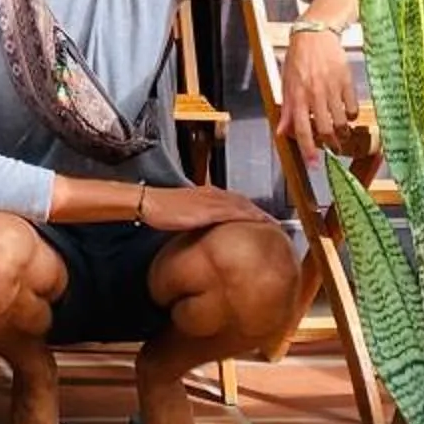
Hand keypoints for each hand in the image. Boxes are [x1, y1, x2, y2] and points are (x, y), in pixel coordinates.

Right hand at [142, 183, 268, 232]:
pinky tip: (260, 223)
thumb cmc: (160, 209)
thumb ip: (194, 218)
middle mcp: (212, 194)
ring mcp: (213, 201)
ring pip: (243, 205)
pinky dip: (251, 216)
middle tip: (273, 221)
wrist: (150, 203)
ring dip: (258, 213)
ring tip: (272, 223)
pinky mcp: (211, 210)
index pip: (233, 200)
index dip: (247, 208)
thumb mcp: (181, 213)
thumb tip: (200, 229)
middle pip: (242, 202)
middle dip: (258, 211)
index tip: (259, 217)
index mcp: (206, 193)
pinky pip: (237, 212)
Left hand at [279, 24, 366, 156]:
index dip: (307, 148)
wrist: (315, 34)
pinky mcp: (347, 82)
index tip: (313, 164)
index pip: (301, 128)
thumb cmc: (298, 59)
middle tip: (333, 148)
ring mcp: (332, 88)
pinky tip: (348, 115)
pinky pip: (353, 108)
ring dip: (342, 132)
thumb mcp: (286, 83)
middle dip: (330, 144)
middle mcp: (314, 94)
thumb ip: (286, 108)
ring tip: (342, 134)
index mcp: (297, 95)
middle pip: (324, 129)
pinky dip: (352, 116)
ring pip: (340, 121)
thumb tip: (281, 132)